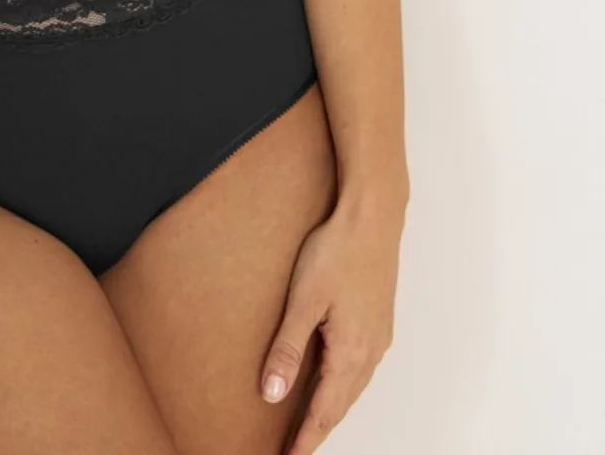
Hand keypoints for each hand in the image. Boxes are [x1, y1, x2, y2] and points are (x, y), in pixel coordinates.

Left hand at [260, 191, 405, 454]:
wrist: (372, 217)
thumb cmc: (337, 252)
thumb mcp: (303, 301)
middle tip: (295, 449)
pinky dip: (343, 385)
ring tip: (308, 424)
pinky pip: (360, 367)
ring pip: (352, 387)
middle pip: (341, 405)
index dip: (305, 438)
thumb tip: (272, 394)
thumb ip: (288, 349)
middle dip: (317, 430)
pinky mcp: (378, 322)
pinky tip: (331, 380)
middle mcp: (370, 352)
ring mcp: (378, 337)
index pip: (324, 411)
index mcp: (350, 353)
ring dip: (331, 408)